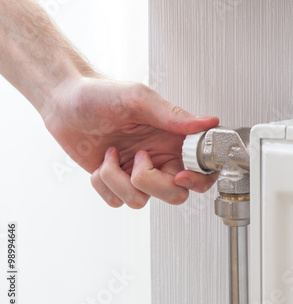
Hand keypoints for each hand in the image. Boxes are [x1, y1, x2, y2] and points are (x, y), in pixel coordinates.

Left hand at [43, 77, 219, 207]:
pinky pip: (117, 201)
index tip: (181, 174)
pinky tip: (101, 163)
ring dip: (119, 181)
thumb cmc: (100, 94)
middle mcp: (160, 157)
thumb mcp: (139, 99)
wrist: (64, 103)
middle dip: (153, 184)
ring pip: (142, 201)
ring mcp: (138, 172)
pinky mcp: (116, 182)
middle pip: (176, 194)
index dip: (197, 179)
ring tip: (112, 154)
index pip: (202, 169)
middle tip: (139, 160)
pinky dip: (104, 185)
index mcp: (173, 138)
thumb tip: (208, 122)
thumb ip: (174, 115)